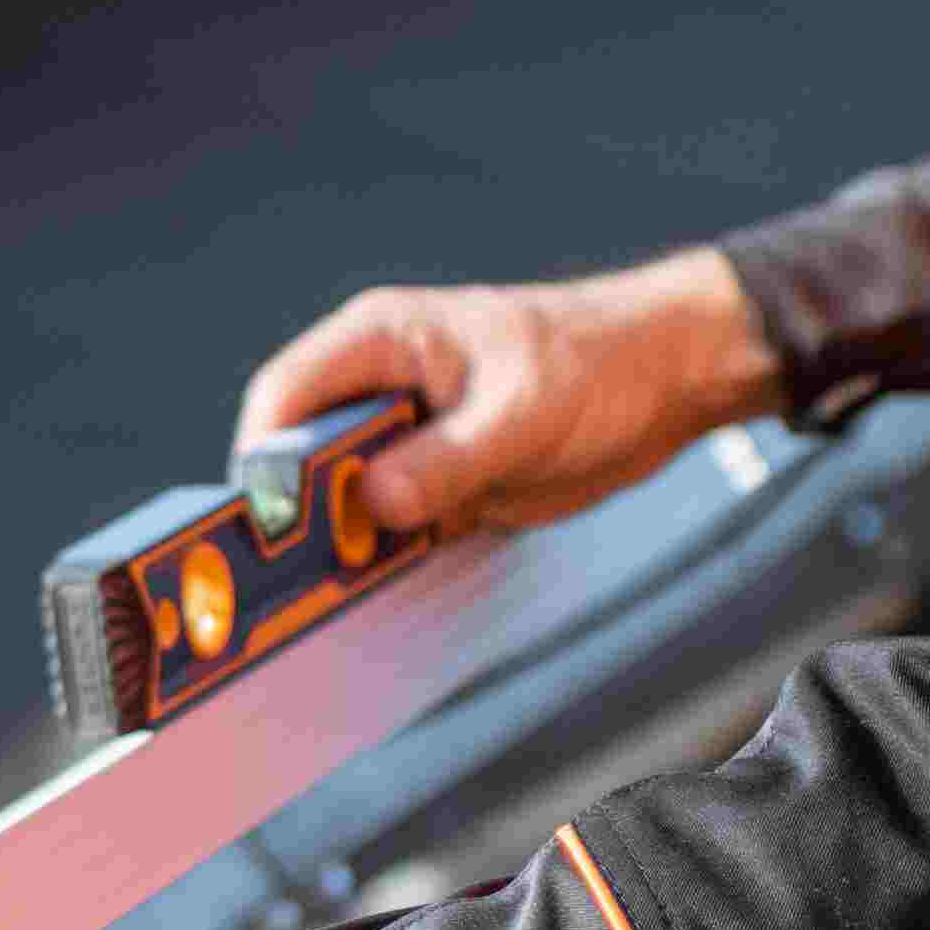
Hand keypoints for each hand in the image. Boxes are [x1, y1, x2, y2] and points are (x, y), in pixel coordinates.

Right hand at [234, 251, 780, 544]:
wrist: (665, 381)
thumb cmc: (596, 362)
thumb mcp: (521, 412)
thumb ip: (447, 458)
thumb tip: (377, 501)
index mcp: (381, 341)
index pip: (286, 395)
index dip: (263, 459)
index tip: (267, 522)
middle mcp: (379, 387)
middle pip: (302, 455)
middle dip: (296, 514)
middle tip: (301, 573)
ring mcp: (405, 437)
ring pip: (338, 498)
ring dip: (339, 544)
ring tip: (339, 589)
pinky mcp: (435, 481)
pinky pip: (386, 525)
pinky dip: (381, 557)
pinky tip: (383, 586)